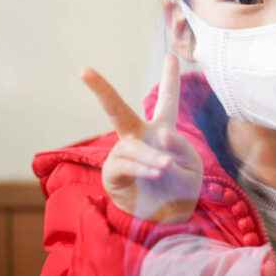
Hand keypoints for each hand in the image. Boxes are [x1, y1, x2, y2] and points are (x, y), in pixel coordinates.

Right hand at [81, 55, 202, 223]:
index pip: (167, 101)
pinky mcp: (114, 174)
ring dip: (151, 157)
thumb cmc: (181, 190)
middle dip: (101, 90)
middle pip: (118, 110)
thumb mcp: (192, 168)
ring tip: (165, 168)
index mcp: (163, 132)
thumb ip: (180, 148)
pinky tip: (156, 172)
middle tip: (84, 71)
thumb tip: (160, 134)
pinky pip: (125, 164)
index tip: (173, 55)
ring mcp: (124, 155)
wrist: (169, 220)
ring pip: (132, 147)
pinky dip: (142, 167)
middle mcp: (140, 138)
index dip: (170, 78)